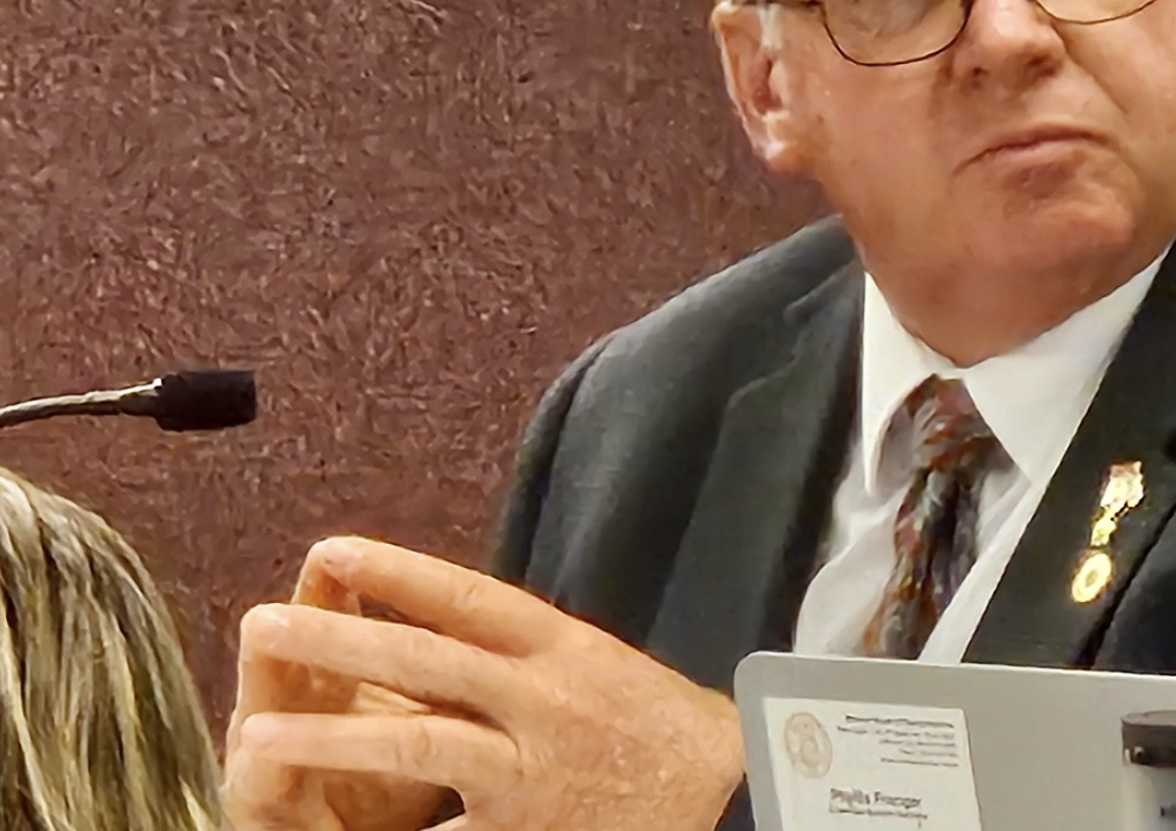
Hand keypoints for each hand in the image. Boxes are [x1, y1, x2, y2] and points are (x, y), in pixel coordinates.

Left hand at [225, 537, 744, 830]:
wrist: (737, 794)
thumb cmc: (668, 733)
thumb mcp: (602, 671)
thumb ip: (530, 656)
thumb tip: (452, 628)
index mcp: (566, 646)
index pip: (469, 598)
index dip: (397, 574)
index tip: (334, 552)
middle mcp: (547, 695)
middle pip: (426, 660)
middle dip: (340, 641)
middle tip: (265, 623)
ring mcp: (535, 764)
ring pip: (420, 744)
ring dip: (334, 737)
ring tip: (259, 735)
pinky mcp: (530, 827)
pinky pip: (446, 829)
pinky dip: (400, 830)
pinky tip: (332, 828)